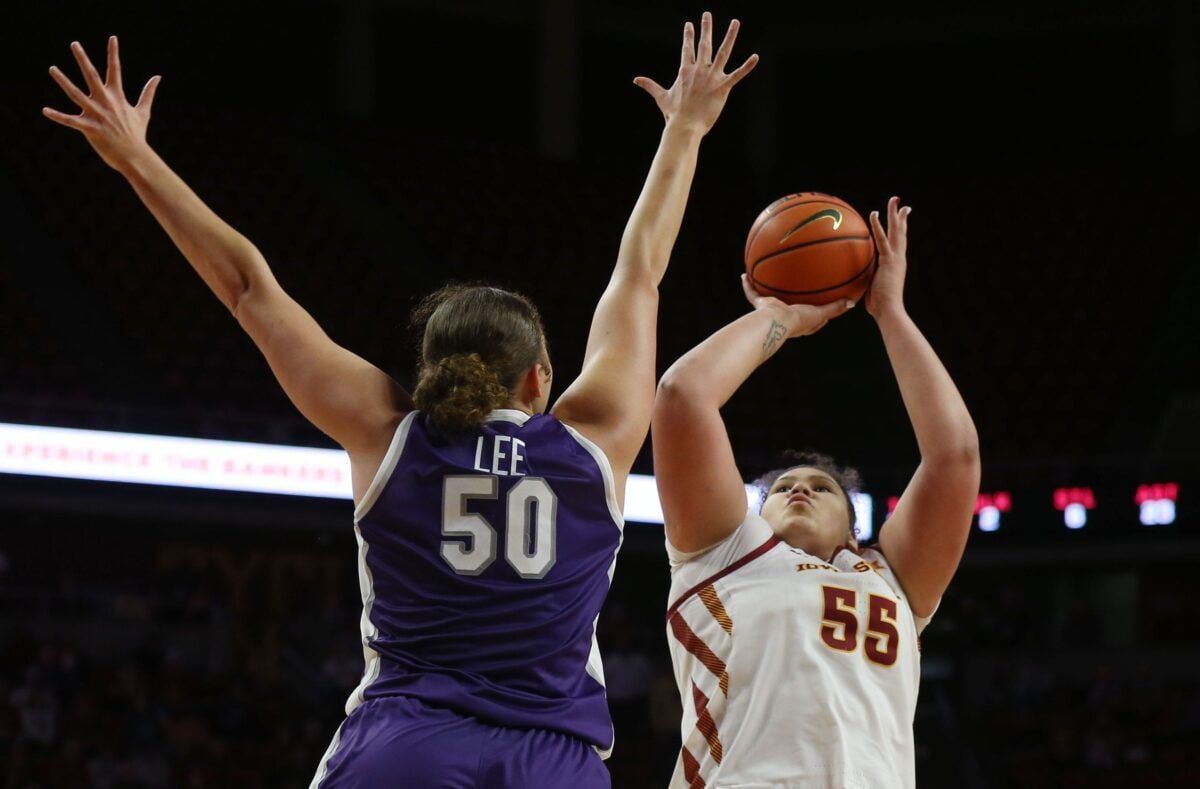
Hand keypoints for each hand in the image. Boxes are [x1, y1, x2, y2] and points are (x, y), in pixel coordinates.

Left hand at [43, 37, 160, 171]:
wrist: (135, 156)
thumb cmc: (137, 134)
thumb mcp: (144, 111)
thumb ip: (148, 93)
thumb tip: (157, 77)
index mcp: (117, 97)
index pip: (116, 70)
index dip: (114, 53)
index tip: (112, 38)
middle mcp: (106, 102)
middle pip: (92, 76)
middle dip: (83, 59)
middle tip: (74, 44)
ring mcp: (96, 114)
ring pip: (76, 94)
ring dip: (63, 81)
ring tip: (52, 68)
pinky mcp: (89, 128)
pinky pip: (70, 121)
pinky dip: (58, 116)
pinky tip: (45, 110)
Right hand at [633, 12, 757, 134]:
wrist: (684, 126)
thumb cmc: (673, 114)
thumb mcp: (661, 96)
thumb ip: (650, 85)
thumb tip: (636, 79)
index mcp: (685, 71)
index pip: (687, 48)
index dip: (688, 35)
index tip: (689, 24)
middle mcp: (699, 70)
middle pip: (704, 44)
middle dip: (706, 28)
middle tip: (707, 14)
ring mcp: (712, 77)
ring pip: (723, 52)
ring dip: (730, 36)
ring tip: (735, 22)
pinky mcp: (723, 87)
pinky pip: (737, 74)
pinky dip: (747, 66)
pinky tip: (756, 57)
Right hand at [741, 274, 853, 339]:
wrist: (777, 321)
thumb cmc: (799, 320)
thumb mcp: (820, 313)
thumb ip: (835, 308)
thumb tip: (852, 303)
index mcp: (801, 322)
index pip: (812, 318)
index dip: (817, 313)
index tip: (821, 303)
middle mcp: (786, 316)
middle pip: (789, 306)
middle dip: (791, 299)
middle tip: (795, 289)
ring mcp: (771, 311)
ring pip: (768, 298)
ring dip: (766, 289)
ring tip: (766, 276)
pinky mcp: (760, 305)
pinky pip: (752, 293)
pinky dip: (748, 285)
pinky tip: (744, 274)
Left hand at [866, 196, 911, 318]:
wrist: (889, 311)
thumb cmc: (880, 307)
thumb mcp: (872, 290)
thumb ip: (866, 281)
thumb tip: (853, 282)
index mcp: (895, 264)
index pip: (897, 243)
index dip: (898, 231)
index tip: (899, 220)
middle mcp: (898, 258)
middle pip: (901, 232)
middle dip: (901, 217)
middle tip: (901, 203)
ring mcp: (895, 258)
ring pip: (897, 231)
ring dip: (894, 214)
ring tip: (894, 199)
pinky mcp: (889, 260)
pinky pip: (882, 238)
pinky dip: (878, 225)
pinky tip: (874, 213)